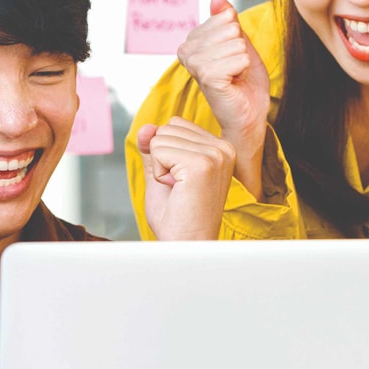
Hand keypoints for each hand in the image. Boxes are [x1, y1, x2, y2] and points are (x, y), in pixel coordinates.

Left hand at [137, 117, 235, 241]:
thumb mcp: (162, 173)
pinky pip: (158, 150)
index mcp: (221, 147)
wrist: (186, 244)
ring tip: (179, 190)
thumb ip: (154, 148)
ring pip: (160, 138)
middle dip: (162, 159)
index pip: (175, 124)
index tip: (181, 180)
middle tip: (179, 187)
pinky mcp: (201, 164)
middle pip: (167, 128)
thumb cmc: (178, 217)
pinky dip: (158, 174)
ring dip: (160, 168)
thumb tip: (146, 127)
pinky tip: (176, 190)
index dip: (166, 153)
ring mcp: (215, 155)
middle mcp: (223, 147)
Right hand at [177, 0, 271, 145]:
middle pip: (231, 28)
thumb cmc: (244, 84)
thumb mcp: (239, 45)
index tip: (232, 59)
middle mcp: (186, 50)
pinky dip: (244, 70)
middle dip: (241, 49)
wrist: (248, 116)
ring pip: (236, 43)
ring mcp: (194, 63)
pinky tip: (234, 82)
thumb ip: (228, 22)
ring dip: (243, 61)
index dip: (238, 38)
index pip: (225, 17)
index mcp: (191, 41)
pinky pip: (239, 58)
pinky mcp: (206, 76)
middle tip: (235, 70)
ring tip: (234, 77)